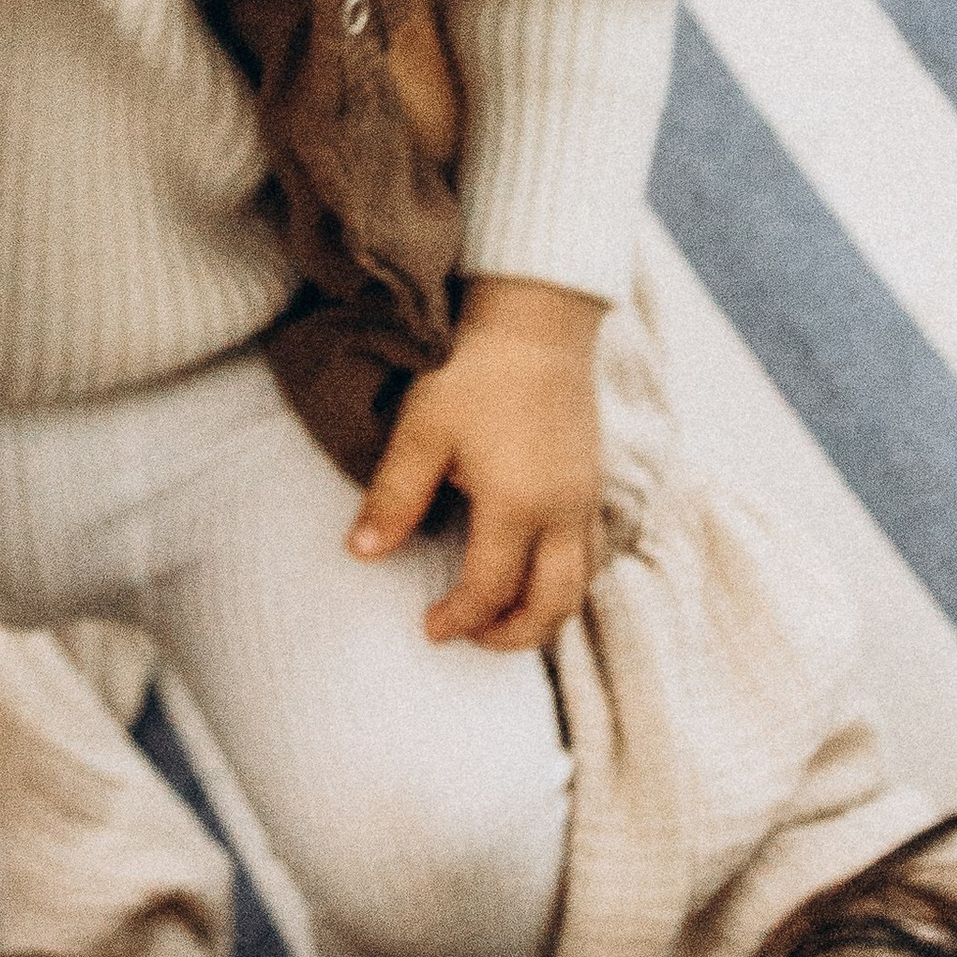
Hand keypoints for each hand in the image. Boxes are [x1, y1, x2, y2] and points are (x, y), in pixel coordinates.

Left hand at [349, 275, 604, 650]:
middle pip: (552, 606)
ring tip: (499, 614)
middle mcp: (563, 511)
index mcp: (517, 504)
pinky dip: (563, 579)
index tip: (429, 627)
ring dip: (542, 612)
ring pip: (579, 584)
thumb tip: (361, 552)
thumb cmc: (475, 369)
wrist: (537, 320)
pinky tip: (532, 569)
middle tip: (469, 635)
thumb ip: (393, 497)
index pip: (491, 589)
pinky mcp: (595, 480)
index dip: (459, 619)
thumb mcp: (422, 430)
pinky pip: (591, 552)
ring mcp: (586, 498)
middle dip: (511, 635)